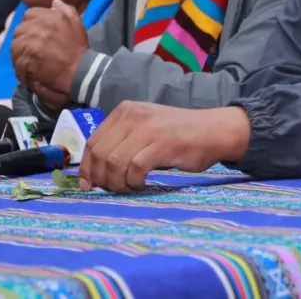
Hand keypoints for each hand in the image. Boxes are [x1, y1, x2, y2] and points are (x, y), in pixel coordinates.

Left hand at [12, 0, 88, 110]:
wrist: (81, 72)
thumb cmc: (78, 49)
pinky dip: (22, 70)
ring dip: (20, 55)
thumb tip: (54, 1)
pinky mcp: (27, 58)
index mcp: (50, 16)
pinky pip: (17, 62)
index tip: (36, 36)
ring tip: (29, 63)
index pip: (28, 15)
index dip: (31, 26)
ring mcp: (31, 42)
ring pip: (15, 47)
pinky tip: (30, 73)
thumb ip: (66, 10)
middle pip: (19, 31)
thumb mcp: (76, 24)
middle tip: (31, 52)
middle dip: (23, 41)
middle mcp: (39, 26)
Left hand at [78, 102, 251, 192]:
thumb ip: (122, 142)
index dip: (87, 167)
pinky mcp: (161, 144)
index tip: (89, 185)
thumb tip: (96, 172)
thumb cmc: (178, 135)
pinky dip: (133, 182)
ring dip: (117, 183)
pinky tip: (141, 184)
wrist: (214, 131)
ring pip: (114, 162)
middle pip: (100, 153)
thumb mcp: (145, 129)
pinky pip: (134, 168)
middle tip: (112, 189)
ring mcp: (147, 129)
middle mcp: (132, 116)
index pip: (93, 142)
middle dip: (101, 178)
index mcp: (124, 111)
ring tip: (129, 187)